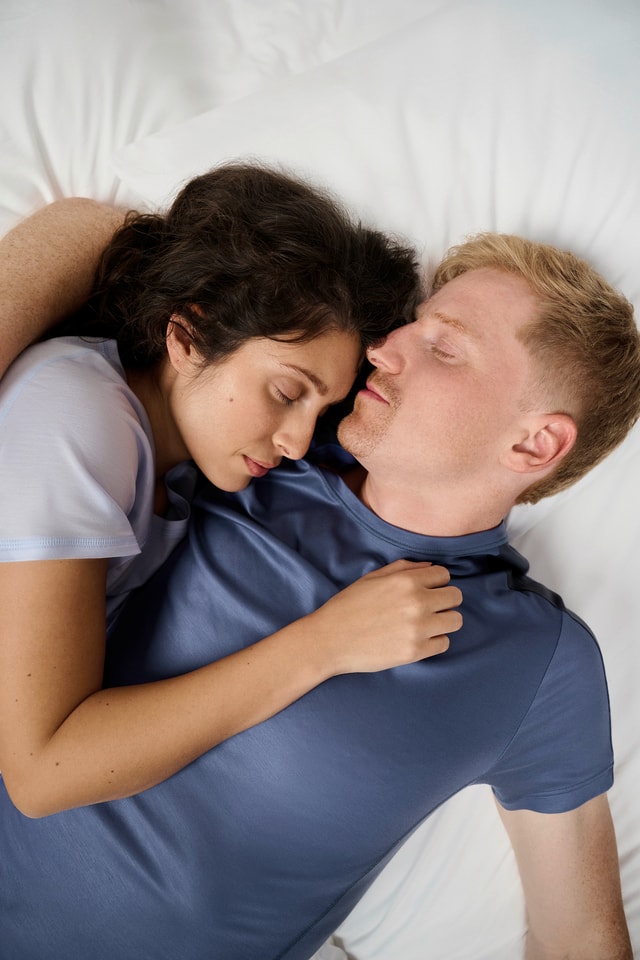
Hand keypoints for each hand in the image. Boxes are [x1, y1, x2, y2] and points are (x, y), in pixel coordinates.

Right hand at [310, 559, 461, 675]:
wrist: (329, 639)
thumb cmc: (348, 606)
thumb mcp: (372, 578)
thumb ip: (404, 568)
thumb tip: (430, 568)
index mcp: (406, 581)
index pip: (444, 575)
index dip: (436, 582)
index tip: (427, 590)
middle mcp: (417, 603)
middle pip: (455, 597)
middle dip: (444, 601)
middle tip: (428, 608)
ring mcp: (418, 629)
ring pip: (455, 621)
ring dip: (443, 621)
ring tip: (426, 624)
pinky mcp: (415, 652)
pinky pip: (444, 643)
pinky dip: (434, 641)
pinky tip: (418, 639)